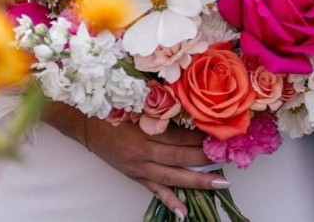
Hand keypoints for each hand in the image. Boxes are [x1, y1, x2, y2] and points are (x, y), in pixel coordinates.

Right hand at [46, 103, 225, 217]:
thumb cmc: (112, 107)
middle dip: (205, 158)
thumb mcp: (137, 102)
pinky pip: (154, 191)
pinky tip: (184, 211)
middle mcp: (143, 152)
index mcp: (144, 130)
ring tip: (219, 183)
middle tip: (228, 158)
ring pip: (172, 177)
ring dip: (197, 181)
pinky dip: (169, 201)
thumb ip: (160, 107)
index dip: (200, 136)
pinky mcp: (134, 176)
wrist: (86, 123)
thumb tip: (188, 107)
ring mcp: (139, 168)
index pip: (179, 136)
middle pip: (179, 157)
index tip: (220, 134)